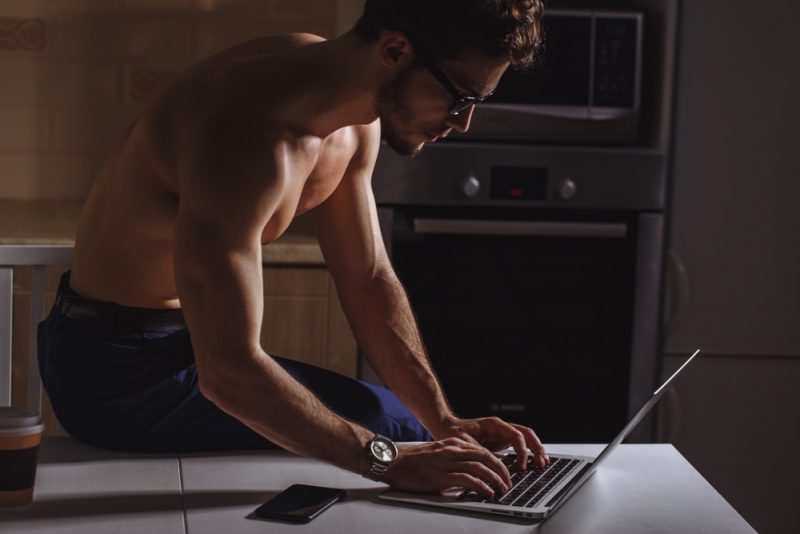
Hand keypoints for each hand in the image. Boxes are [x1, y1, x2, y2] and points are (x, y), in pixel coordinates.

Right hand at [382, 438, 511, 498]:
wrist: (392, 462)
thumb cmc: (412, 461)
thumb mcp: (437, 454)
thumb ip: (453, 459)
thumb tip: (469, 473)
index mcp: (452, 444)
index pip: (482, 450)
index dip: (497, 461)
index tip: (504, 472)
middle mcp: (452, 450)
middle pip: (485, 457)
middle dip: (501, 470)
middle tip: (508, 482)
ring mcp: (446, 462)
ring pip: (479, 467)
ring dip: (494, 479)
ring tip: (501, 489)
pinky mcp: (441, 476)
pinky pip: (467, 479)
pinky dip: (481, 486)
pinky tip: (487, 492)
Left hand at [434, 415, 549, 470]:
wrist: (445, 427)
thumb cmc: (453, 434)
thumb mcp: (466, 445)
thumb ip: (481, 454)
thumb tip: (494, 468)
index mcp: (494, 424)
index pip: (516, 435)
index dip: (521, 451)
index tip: (522, 466)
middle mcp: (501, 427)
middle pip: (526, 433)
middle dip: (536, 448)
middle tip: (542, 463)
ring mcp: (502, 432)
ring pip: (525, 438)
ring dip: (535, 449)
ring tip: (543, 463)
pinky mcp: (500, 440)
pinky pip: (518, 444)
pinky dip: (527, 452)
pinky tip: (531, 463)